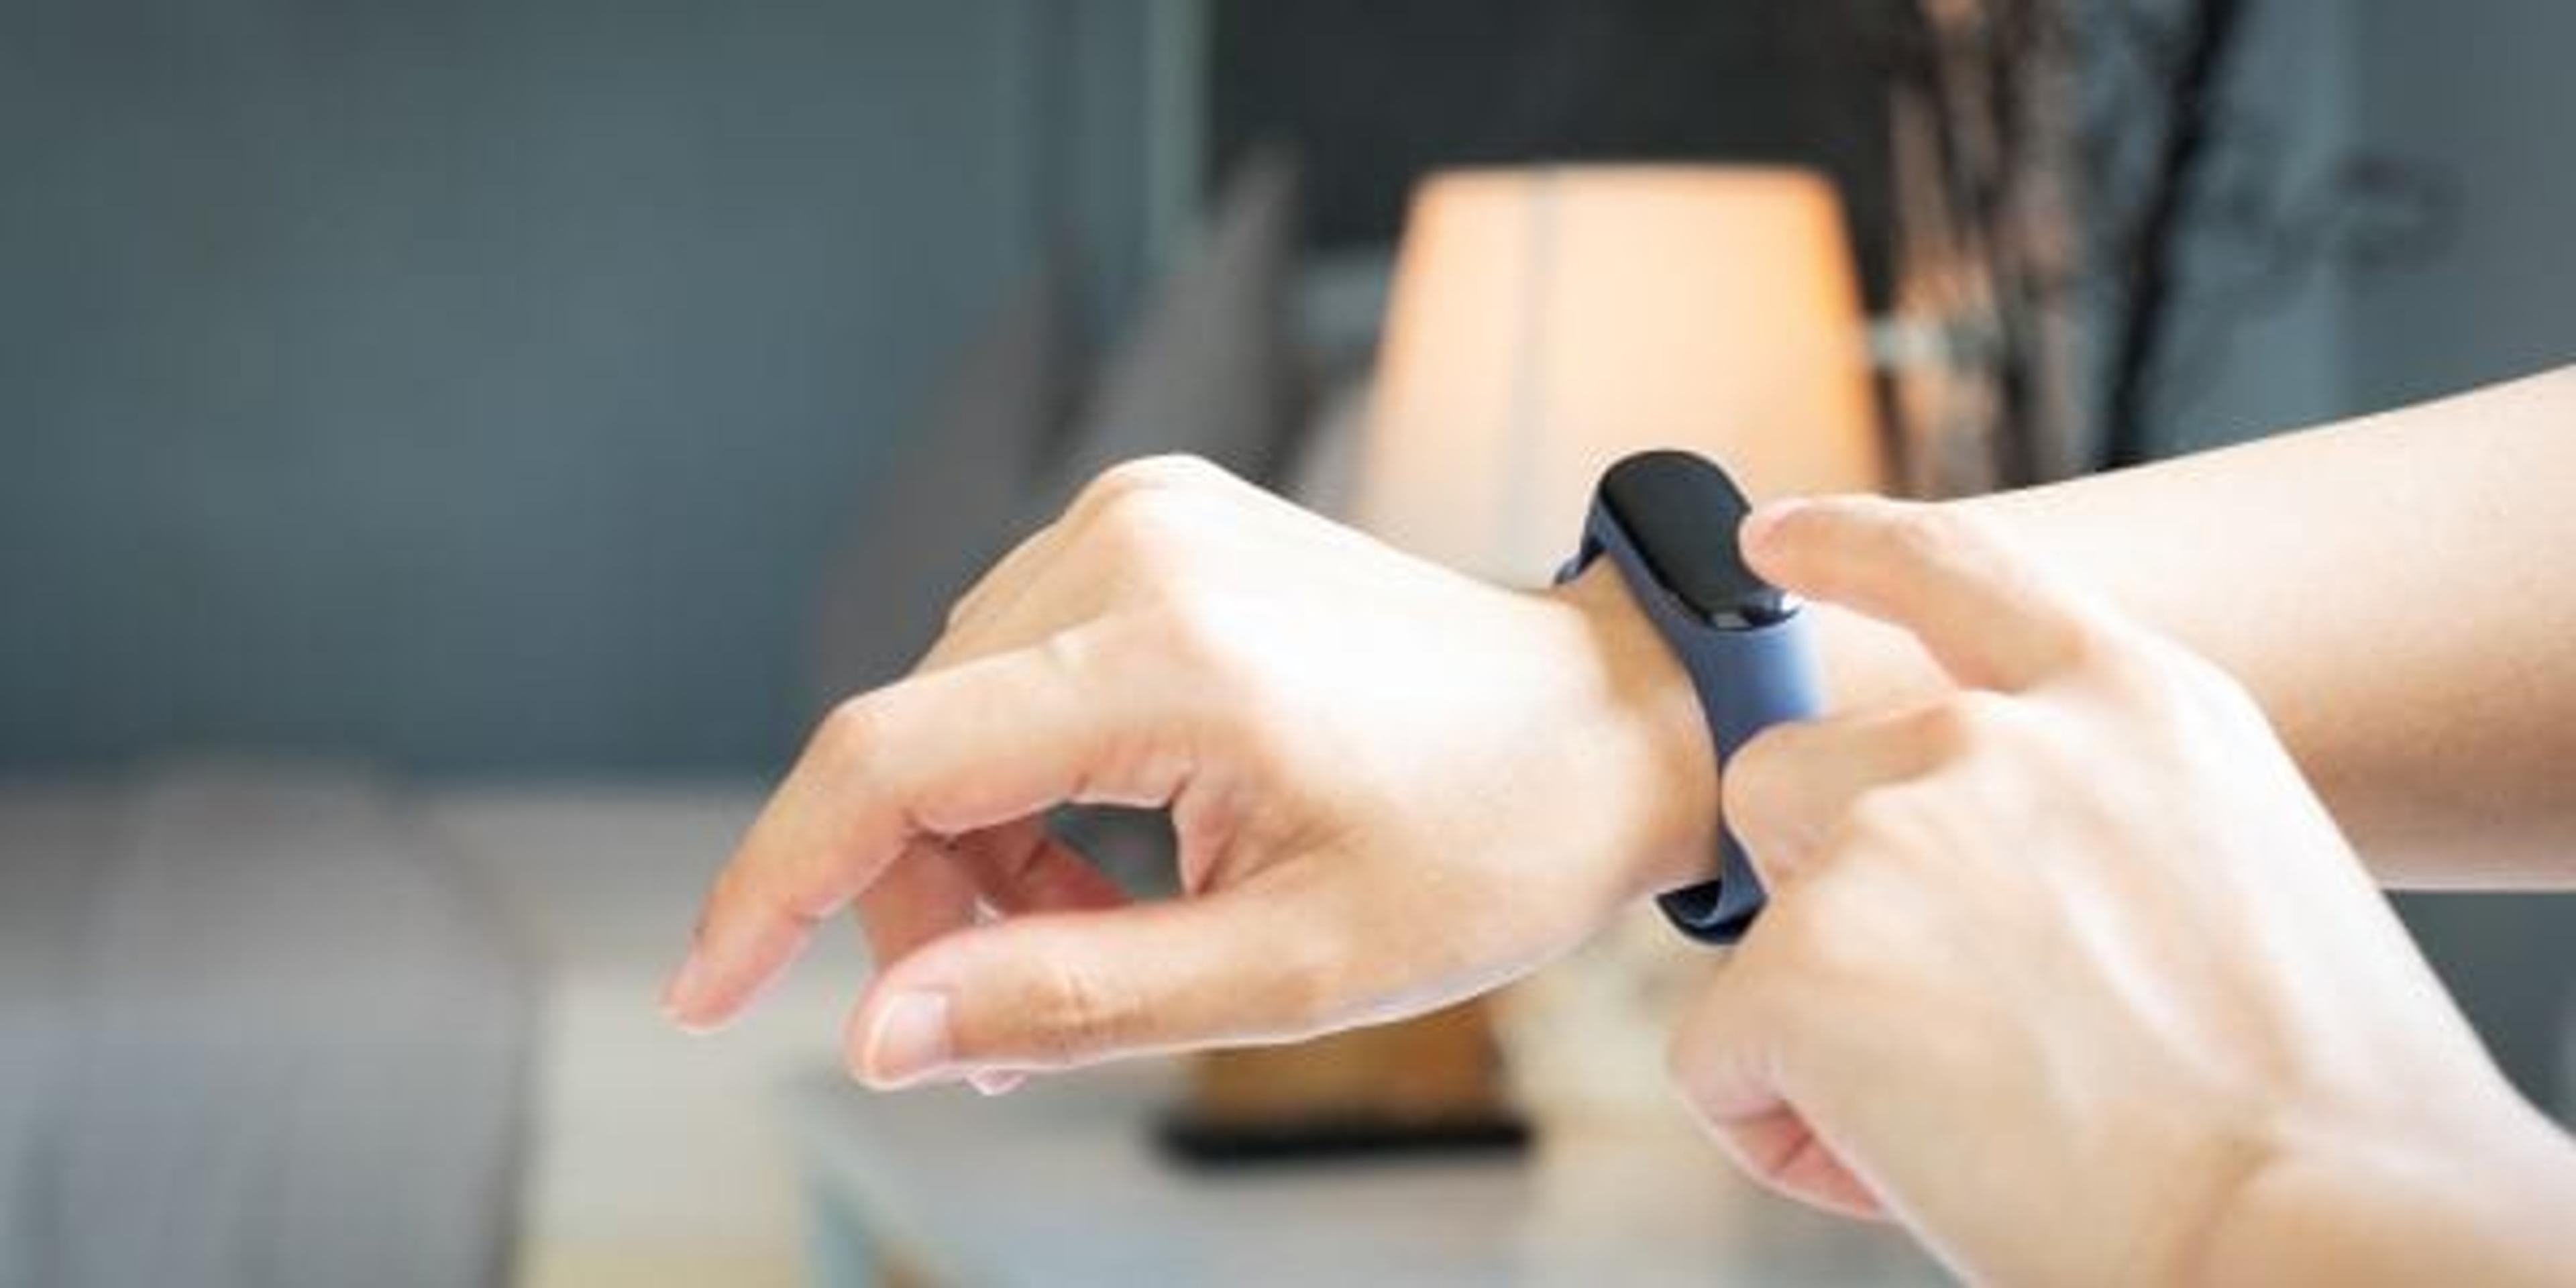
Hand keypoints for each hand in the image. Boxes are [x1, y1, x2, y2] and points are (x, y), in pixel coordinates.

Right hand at [663, 456, 1720, 1088]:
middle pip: (910, 746)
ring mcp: (1143, 518)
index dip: (770, 885)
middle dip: (927, 904)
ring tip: (1096, 941)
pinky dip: (1026, 782)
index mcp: (1167, 650)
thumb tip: (877, 1035)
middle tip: (1012, 1026)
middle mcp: (1131, 546)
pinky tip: (1109, 855)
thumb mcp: (1289, 969)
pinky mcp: (1155, 526)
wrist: (1609, 719)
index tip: (703, 995)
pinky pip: (1013, 668)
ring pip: (950, 712)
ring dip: (981, 850)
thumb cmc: (1489, 843)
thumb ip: (1069, 998)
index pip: (885, 760)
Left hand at [1671, 496, 2575, 1284]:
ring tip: (1972, 1119)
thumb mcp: (2237, 873)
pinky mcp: (1806, 961)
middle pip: (1791, 776)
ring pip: (1758, 929)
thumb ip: (2097, 821)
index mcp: (2132, 703)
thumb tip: (1994, 884)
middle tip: (1956, 1022)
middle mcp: (1995, 739)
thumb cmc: (2318, 1107)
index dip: (1842, 546)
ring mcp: (1893, 835)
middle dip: (1825, 893)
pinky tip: (1920, 1174)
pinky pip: (1721, 1062)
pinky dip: (1786, 1136)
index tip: (1766, 539)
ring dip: (1821, 1020)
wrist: (2335, 1231)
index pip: (1952, 568)